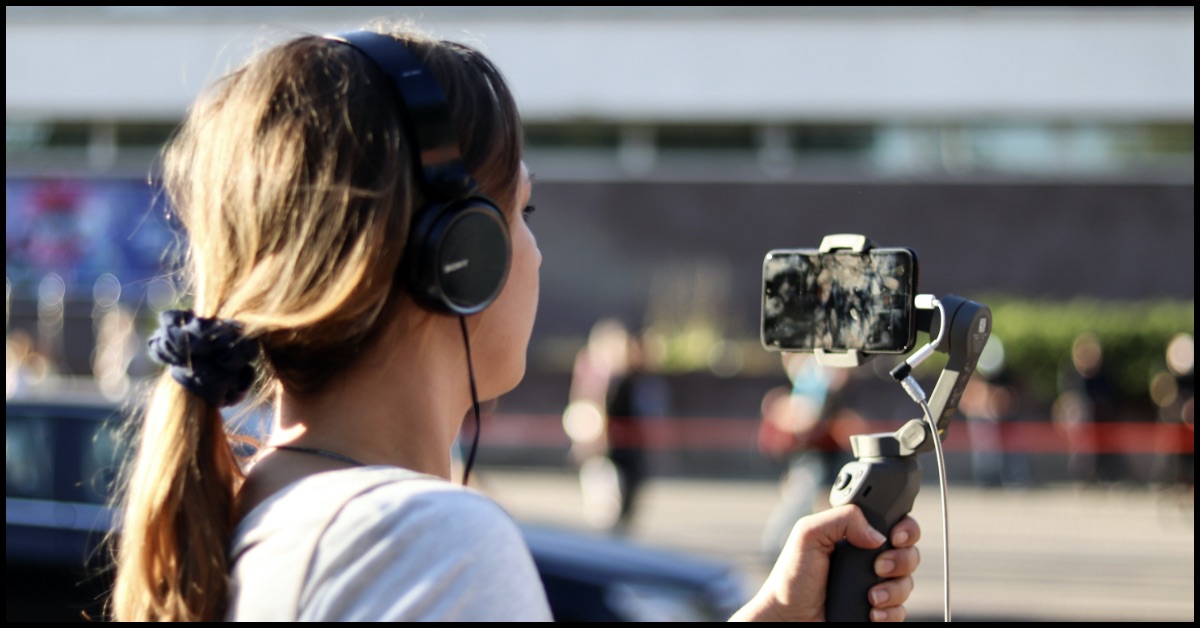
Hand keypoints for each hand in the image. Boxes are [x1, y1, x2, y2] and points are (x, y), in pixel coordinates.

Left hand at [731, 505, 919, 621]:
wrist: (789, 617)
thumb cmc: (793, 577)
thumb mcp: (808, 535)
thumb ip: (841, 519)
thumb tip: (876, 534)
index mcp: (856, 536)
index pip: (894, 524)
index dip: (904, 528)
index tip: (896, 536)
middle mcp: (869, 560)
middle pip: (910, 553)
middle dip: (902, 559)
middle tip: (878, 567)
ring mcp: (876, 586)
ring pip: (908, 584)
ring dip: (894, 590)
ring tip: (871, 597)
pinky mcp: (878, 611)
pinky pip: (901, 611)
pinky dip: (890, 612)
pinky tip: (871, 612)